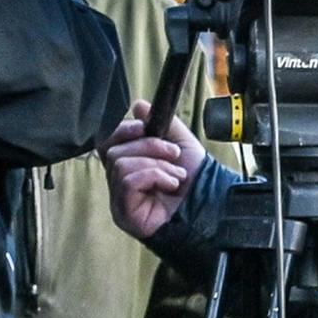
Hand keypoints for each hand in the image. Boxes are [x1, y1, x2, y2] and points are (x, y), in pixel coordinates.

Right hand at [103, 100, 208, 240]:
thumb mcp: (181, 144)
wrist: (210, 208)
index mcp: (130, 163)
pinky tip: (170, 185)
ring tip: (176, 176)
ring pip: (121, 164)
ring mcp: (119, 198)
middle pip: (114, 149)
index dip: (122, 130)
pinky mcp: (123, 212)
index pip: (108, 141)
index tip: (143, 126)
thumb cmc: (195, 182)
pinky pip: (127, 181)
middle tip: (174, 155)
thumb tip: (139, 105)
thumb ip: (161, 123)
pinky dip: (153, 176)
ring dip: (157, 165)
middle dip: (149, 146)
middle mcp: (120, 180)